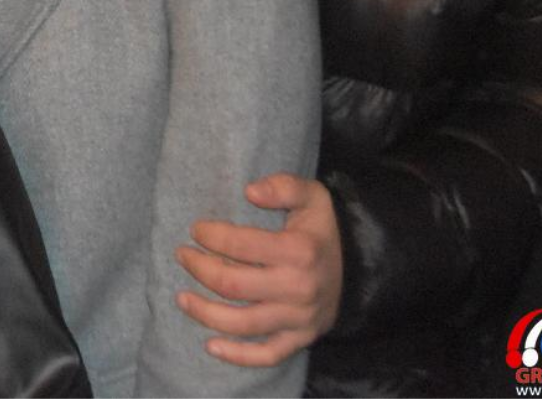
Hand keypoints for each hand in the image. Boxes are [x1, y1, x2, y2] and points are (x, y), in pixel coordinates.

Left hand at [175, 173, 342, 366]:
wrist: (360, 269)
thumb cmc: (321, 229)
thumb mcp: (312, 196)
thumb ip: (283, 186)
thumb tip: (250, 191)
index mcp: (300, 251)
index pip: (241, 245)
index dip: (211, 236)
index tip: (196, 230)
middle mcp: (300, 289)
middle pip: (233, 285)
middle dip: (199, 269)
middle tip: (183, 255)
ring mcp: (300, 319)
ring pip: (242, 324)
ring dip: (205, 313)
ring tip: (181, 297)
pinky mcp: (300, 339)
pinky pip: (267, 355)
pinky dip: (237, 355)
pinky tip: (211, 346)